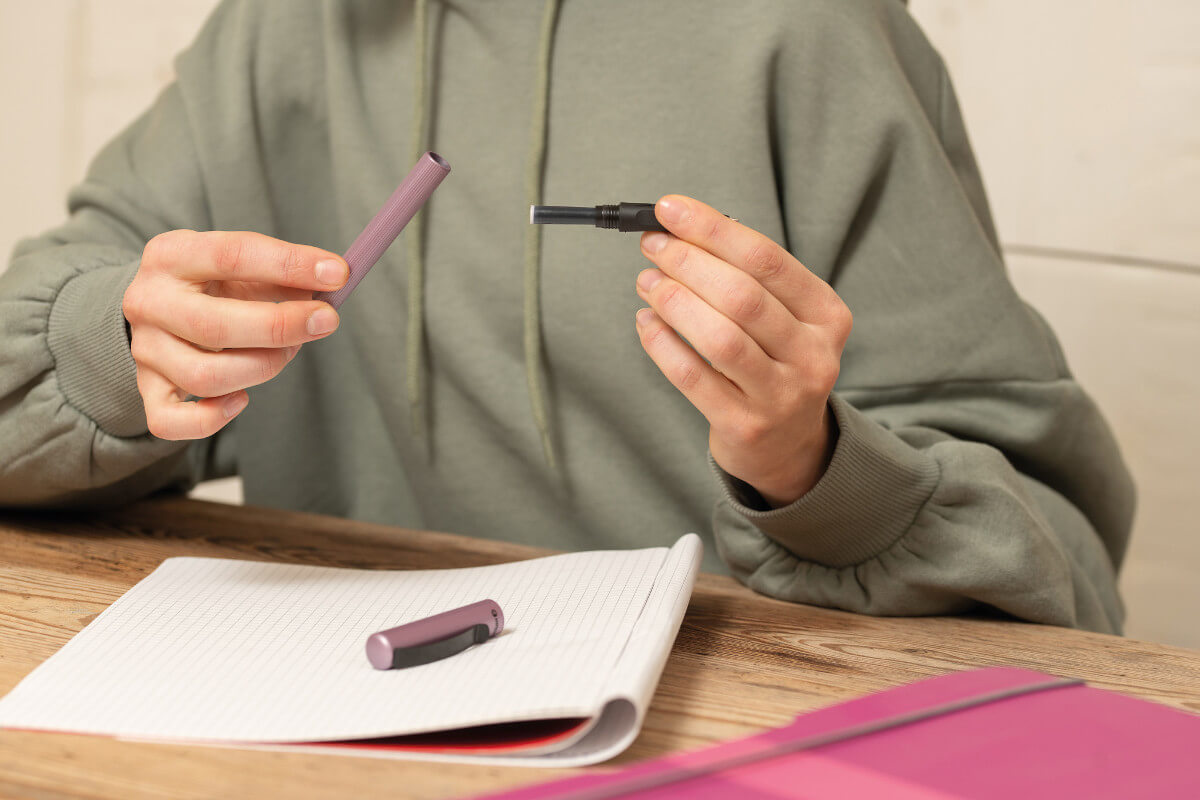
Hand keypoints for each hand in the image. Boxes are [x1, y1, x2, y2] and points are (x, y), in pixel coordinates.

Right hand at [123, 230, 347, 439]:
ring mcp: (145, 349)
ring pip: (205, 377)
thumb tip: (332, 281)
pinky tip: (241, 399)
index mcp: (171, 255)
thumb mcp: (244, 264)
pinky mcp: (147, 389)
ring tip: (287, 351)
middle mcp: (149, 301)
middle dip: (282, 327)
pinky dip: (212, 419)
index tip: (337, 274)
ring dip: (262, 368)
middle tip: (326, 321)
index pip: (231, 255)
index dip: (290, 265)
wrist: (161, 308)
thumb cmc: (216, 284)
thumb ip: (284, 272)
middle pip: (215, 326)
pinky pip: (171, 422)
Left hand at [635, 196, 852, 506]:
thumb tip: (678, 229)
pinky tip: (645, 322)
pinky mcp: (746, 426)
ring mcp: (782, 396)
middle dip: (687, 262)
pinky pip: (693, 378)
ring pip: (720, 338)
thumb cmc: (775, 363)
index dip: (713, 229)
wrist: (790, 446)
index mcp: (826, 315)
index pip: (766, 259)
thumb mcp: (782, 318)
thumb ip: (743, 276)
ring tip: (646, 282)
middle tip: (652, 246)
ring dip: (673, 301)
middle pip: (742, 296)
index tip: (669, 209)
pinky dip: (661, 344)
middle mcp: (812, 355)